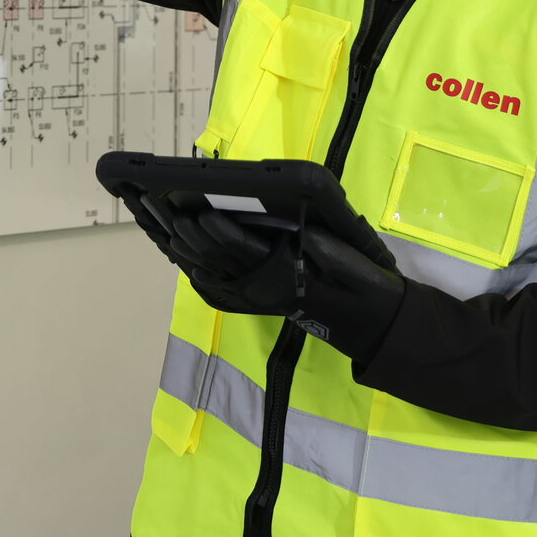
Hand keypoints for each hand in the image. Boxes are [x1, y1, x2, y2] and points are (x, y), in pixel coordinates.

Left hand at [138, 202, 406, 360]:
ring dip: (192, 256)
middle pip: (224, 263)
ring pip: (218, 275)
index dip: (225, 234)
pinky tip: (188, 264)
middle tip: (175, 217)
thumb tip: (305, 235)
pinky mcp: (259, 301)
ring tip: (171, 232)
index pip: (250, 253)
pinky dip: (202, 278)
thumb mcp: (353, 268)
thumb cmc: (360, 287)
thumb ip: (327, 252)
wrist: (366, 321)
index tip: (206, 216)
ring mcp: (261, 297)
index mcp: (288, 276)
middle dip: (198, 241)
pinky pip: (223, 291)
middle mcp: (269, 289)